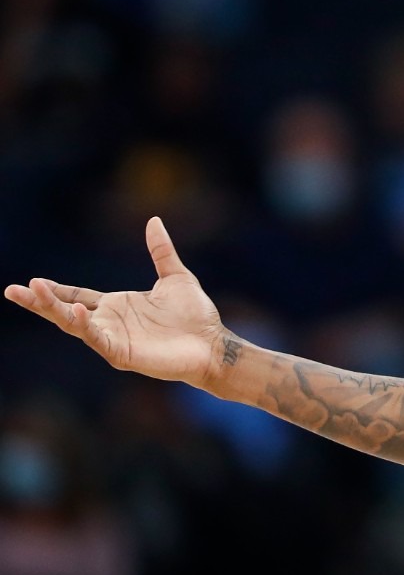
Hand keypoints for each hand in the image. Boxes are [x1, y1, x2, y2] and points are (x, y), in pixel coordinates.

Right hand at [4, 216, 225, 387]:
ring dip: (53, 310)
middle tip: (11, 290)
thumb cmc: (196, 315)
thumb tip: (153, 220)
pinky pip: (97, 340)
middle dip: (39, 301)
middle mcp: (110, 322)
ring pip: (74, 324)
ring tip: (33, 293)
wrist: (213, 344)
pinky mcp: (122, 354)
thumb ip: (161, 251)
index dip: (55, 290)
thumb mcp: (176, 276)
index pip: (77, 295)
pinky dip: (84, 326)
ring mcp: (113, 339)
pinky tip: (76, 311)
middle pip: (65, 310)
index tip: (32, 281)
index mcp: (117, 305)